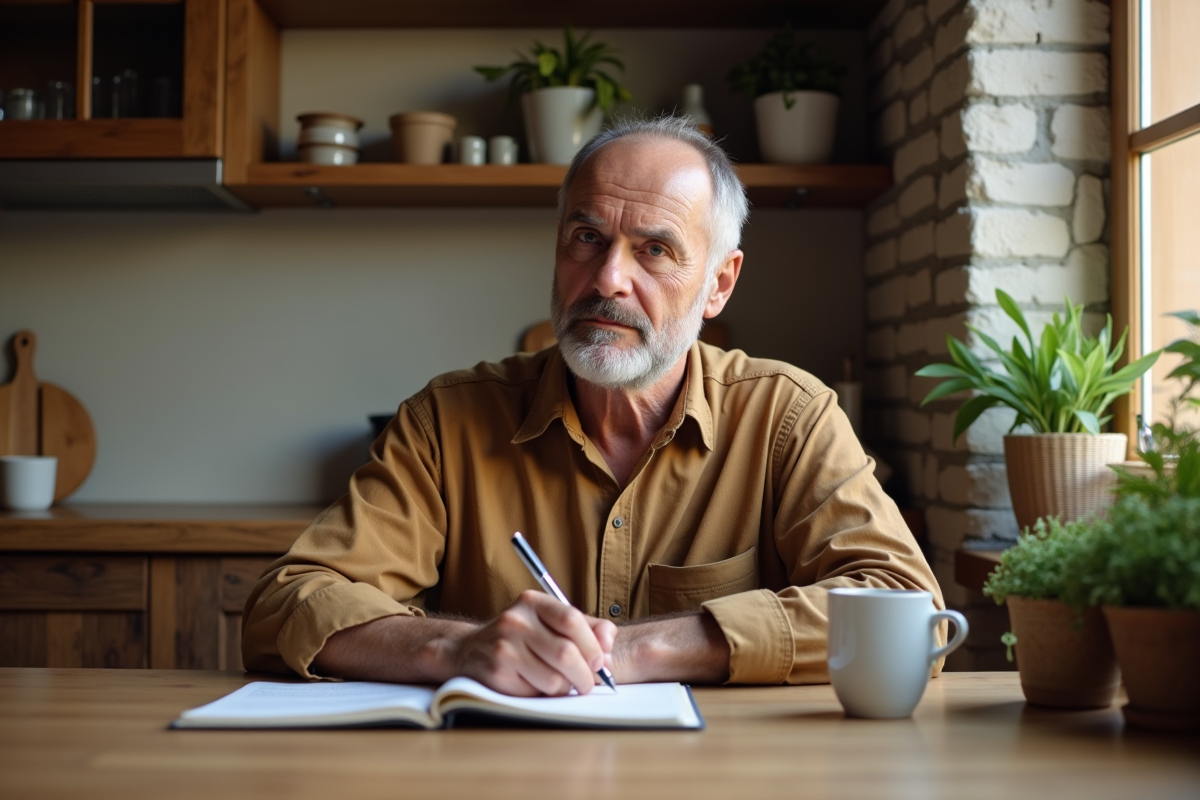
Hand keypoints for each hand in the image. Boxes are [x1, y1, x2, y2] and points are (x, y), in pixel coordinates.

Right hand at [449, 590, 615, 696]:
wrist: (470, 651)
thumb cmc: (522, 638)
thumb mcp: (550, 622)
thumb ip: (587, 627)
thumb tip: (609, 644)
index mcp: (532, 602)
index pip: (572, 620)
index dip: (593, 645)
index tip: (601, 660)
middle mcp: (515, 621)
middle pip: (566, 653)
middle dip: (586, 675)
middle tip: (589, 682)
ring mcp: (503, 648)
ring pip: (554, 679)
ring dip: (567, 688)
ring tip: (564, 684)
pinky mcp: (496, 674)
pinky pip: (536, 693)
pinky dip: (547, 695)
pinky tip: (540, 686)